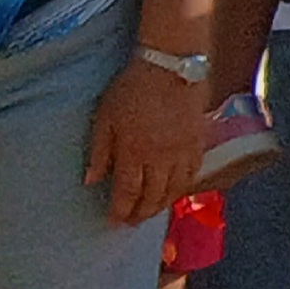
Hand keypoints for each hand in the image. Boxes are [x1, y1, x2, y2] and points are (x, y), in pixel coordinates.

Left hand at [80, 53, 216, 231]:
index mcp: (134, 152)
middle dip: (140, 213)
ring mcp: (183, 152)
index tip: (114, 221)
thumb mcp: (105, 117)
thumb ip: (99, 151)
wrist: (170, 66)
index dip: (120, 210)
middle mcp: (161, 158)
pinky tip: (174, 191)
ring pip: (173, 190)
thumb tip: (91, 181)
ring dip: (161, 205)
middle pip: (152, 197)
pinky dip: (182, 188)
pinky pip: (192, 175)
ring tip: (151, 212)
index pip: (127, 192)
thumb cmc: (132, 89)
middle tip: (131, 222)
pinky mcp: (199, 144)